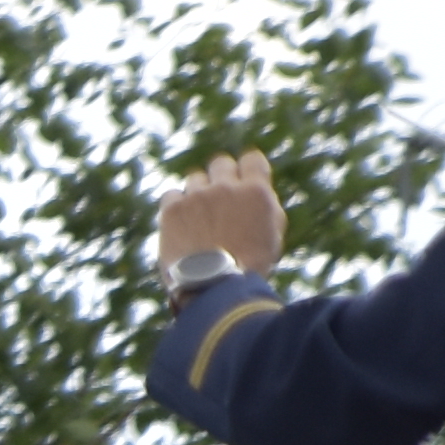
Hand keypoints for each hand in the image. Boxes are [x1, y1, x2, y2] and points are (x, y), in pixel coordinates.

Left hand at [157, 151, 279, 279]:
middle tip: (217, 199)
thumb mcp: (272, 234)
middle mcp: (226, 187)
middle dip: (220, 177)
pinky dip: (176, 206)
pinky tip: (180, 224)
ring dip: (197, 194)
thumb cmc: (249, 266)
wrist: (214, 286)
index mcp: (256, 190)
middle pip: (220, 163)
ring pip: (195, 179)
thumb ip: (264, 206)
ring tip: (199, 220)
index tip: (241, 180)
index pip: (252, 159)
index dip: (246, 169)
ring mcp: (197, 196)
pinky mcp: (172, 210)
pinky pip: (172, 195)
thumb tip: (255, 191)